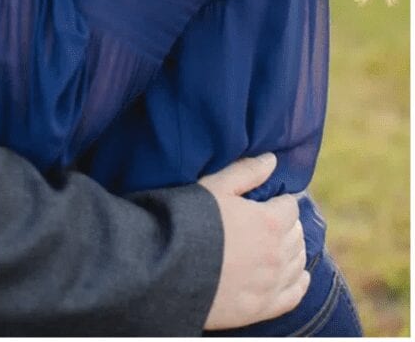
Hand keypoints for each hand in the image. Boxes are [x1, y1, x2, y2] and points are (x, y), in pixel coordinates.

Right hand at [200, 154, 308, 330]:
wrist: (167, 268)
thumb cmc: (189, 220)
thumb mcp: (215, 186)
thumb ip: (247, 171)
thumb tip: (272, 160)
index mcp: (268, 222)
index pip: (291, 207)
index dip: (280, 200)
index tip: (270, 200)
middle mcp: (276, 254)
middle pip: (297, 234)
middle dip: (287, 224)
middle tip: (271, 220)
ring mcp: (270, 284)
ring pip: (298, 262)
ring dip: (292, 250)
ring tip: (279, 243)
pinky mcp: (261, 308)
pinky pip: (294, 296)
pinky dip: (300, 283)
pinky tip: (299, 276)